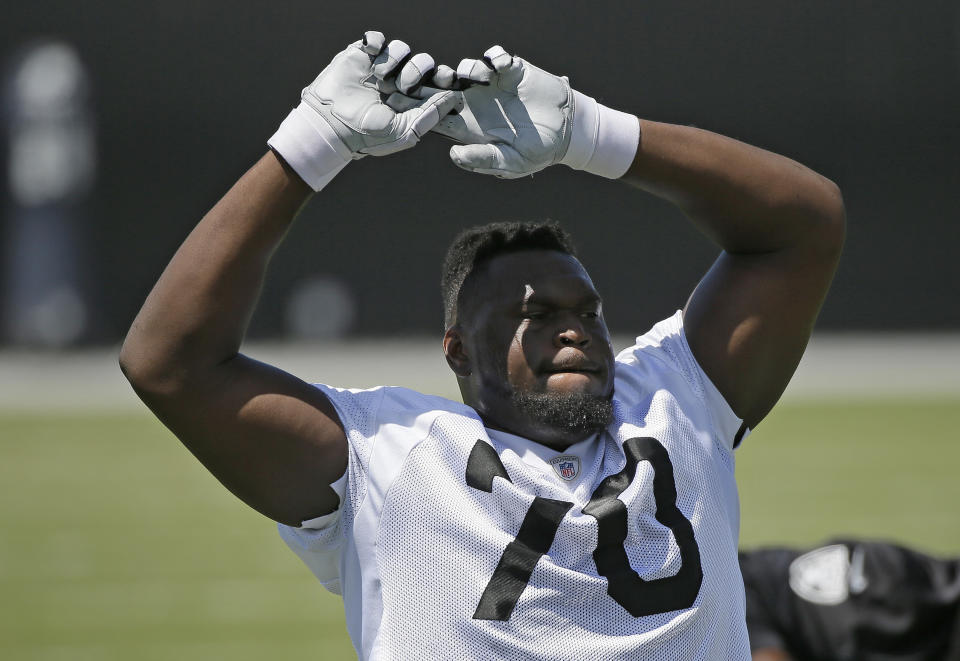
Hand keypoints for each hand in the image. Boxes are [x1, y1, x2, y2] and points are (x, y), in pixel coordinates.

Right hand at [269, 31, 462, 190]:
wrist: (331, 125)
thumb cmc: (368, 135)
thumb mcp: (405, 131)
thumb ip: (430, 114)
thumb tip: (453, 97)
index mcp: (412, 100)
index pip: (436, 82)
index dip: (444, 77)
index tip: (448, 79)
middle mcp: (398, 82)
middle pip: (423, 62)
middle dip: (419, 70)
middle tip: (404, 85)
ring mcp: (380, 68)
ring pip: (401, 48)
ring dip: (395, 60)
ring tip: (380, 78)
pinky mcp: (361, 56)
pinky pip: (377, 37)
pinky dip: (376, 41)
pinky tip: (370, 53)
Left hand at [395, 46, 638, 179]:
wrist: (567, 130)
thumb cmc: (536, 152)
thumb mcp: (510, 162)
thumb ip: (482, 159)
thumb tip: (452, 154)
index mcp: (469, 126)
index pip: (436, 116)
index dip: (418, 109)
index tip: (400, 104)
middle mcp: (476, 103)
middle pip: (443, 88)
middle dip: (431, 80)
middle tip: (430, 77)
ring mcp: (492, 85)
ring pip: (466, 69)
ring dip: (468, 68)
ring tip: (481, 76)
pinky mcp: (511, 70)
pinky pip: (495, 56)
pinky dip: (494, 58)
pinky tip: (501, 67)